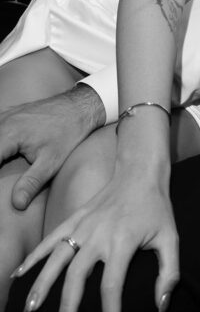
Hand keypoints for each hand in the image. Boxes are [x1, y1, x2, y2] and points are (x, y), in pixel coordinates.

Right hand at [0, 85, 104, 209]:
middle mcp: (4, 122)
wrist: (80, 106)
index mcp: (9, 134)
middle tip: (2, 173)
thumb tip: (17, 204)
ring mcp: (6, 115)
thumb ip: (31, 183)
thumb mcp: (51, 162)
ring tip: (2, 164)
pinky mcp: (10, 114)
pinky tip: (3, 154)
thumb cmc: (68, 133)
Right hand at [14, 167, 177, 311]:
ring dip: (42, 285)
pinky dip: (33, 256)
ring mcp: (83, 225)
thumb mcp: (171, 238)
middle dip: (67, 308)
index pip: (112, 284)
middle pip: (77, 276)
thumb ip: (169, 273)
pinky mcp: (74, 217)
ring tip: (31, 310)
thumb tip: (162, 308)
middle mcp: (99, 233)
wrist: (140, 170)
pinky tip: (19, 274)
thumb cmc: (157, 208)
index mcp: (123, 241)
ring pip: (57, 258)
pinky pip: (50, 238)